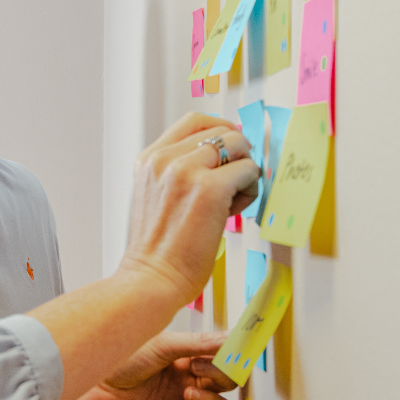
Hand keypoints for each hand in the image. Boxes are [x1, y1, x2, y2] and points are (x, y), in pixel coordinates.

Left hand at [65, 329, 236, 399]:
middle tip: (197, 368)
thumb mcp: (163, 345)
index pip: (223, 361)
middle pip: (226, 385)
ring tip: (187, 392)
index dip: (229, 359)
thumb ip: (199, 344)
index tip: (227, 354)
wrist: (94, 386)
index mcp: (186, 359)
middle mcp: (187, 382)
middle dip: (221, 377)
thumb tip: (230, 338)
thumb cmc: (121, 360)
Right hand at [118, 114, 260, 303]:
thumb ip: (176, 173)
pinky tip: (234, 212)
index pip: (194, 120)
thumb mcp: (153, 197)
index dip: (221, 129)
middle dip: (237, 156)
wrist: (151, 278)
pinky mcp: (211, 189)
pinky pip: (249, 171)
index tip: (232, 149)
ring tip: (232, 202)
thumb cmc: (157, 249)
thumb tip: (219, 159)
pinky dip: (250, 190)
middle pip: (223, 131)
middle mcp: (165, 159)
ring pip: (239, 146)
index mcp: (149, 159)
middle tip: (233, 185)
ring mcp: (187, 171)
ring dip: (245, 172)